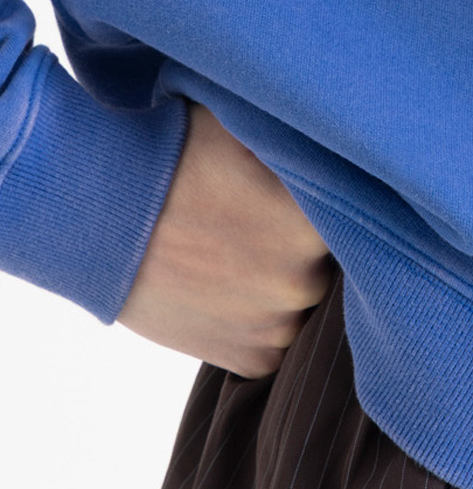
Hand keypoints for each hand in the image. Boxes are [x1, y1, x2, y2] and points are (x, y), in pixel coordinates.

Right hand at [119, 102, 332, 376]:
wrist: (100, 211)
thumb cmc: (177, 154)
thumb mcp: (253, 131)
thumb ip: (304, 151)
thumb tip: (344, 142)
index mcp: (317, 220)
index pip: (357, 214)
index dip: (333, 203)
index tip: (309, 192)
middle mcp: (305, 278)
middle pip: (331, 261)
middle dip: (307, 245)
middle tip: (264, 221)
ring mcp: (275, 324)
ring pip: (305, 303)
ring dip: (283, 285)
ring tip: (239, 254)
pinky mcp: (246, 357)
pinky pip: (276, 344)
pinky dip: (259, 322)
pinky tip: (229, 288)